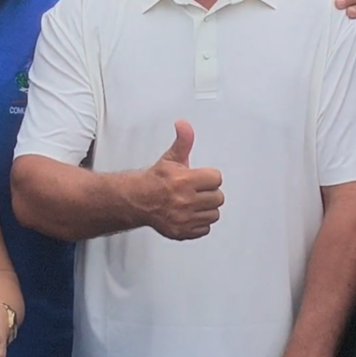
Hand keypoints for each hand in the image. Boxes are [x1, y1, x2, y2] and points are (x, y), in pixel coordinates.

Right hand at [135, 121, 223, 239]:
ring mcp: (184, 218)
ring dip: (207, 209)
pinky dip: (200, 223)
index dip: (209, 177)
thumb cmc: (155, 180)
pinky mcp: (182, 232)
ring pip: (214, 214)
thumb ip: (183, 141)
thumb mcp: (171, 157)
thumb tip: (184, 125)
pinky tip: (191, 214)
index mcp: (184, 180)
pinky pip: (205, 229)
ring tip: (195, 202)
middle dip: (209, 192)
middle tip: (198, 190)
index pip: (216, 179)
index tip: (202, 178)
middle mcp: (184, 200)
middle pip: (218, 197)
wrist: (137, 200)